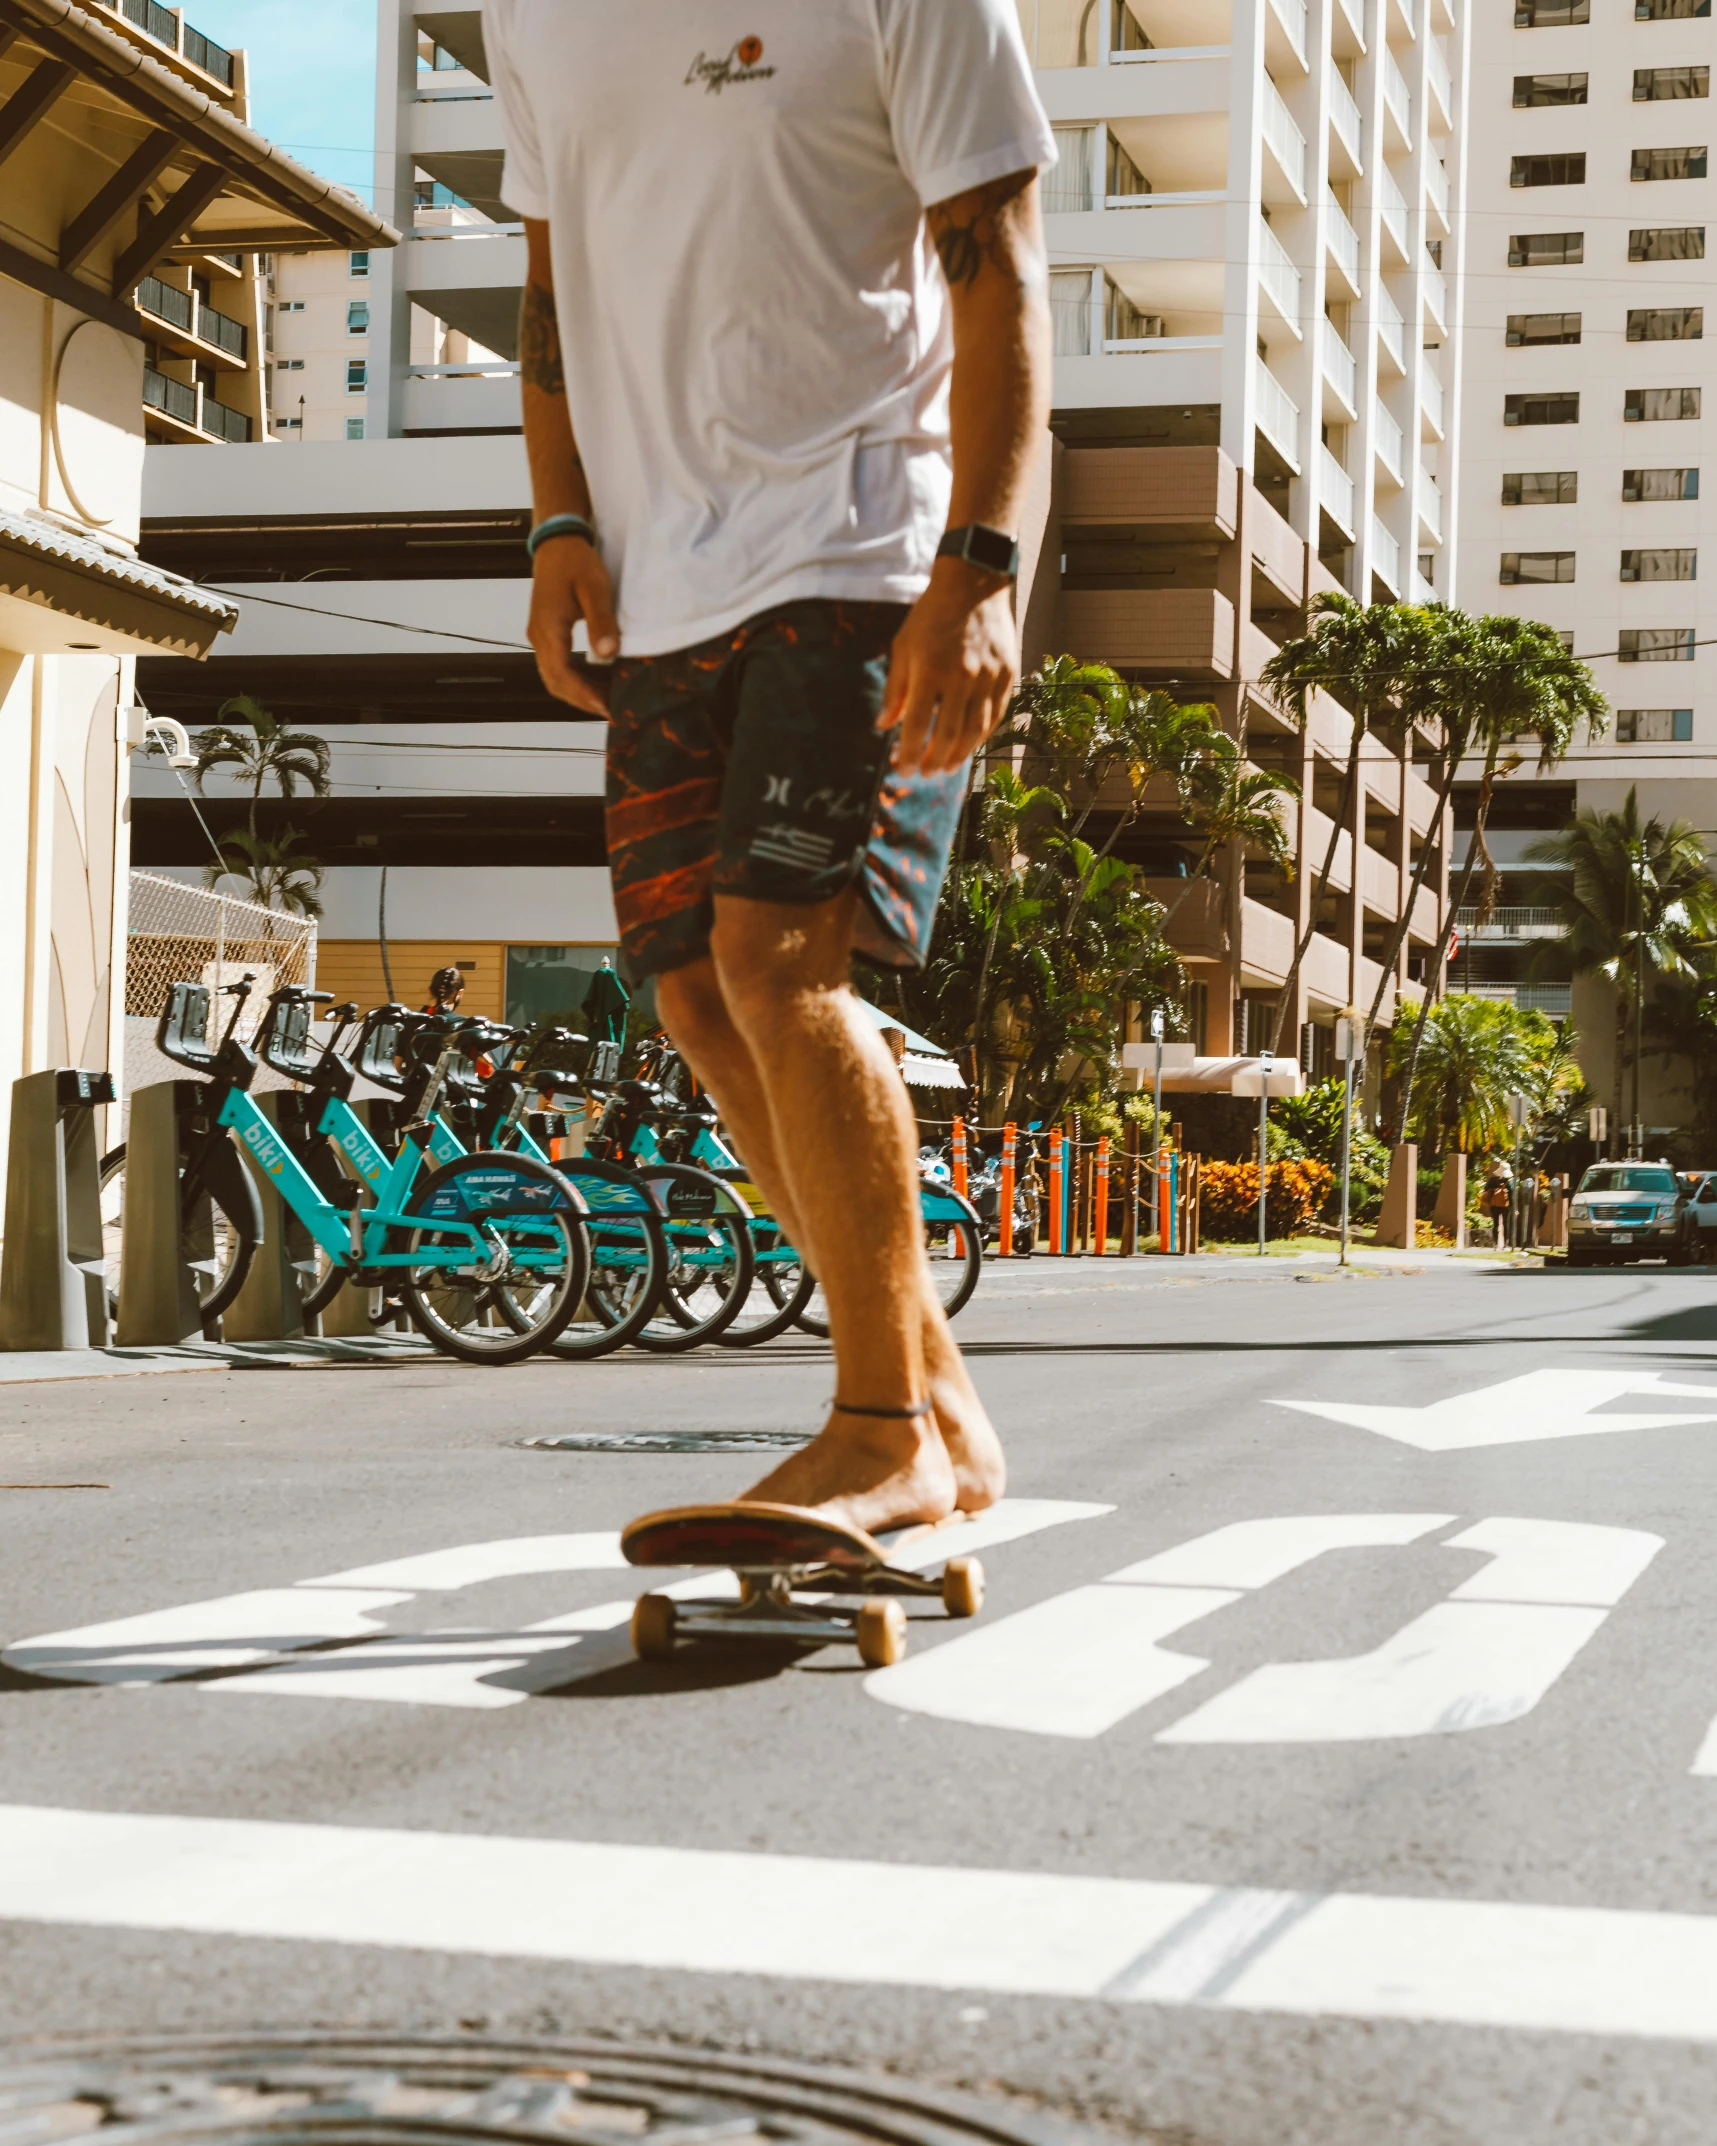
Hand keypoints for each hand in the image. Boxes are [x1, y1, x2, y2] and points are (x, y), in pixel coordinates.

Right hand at [527, 537, 618, 714]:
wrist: (557, 541)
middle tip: (610, 710)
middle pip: (555, 682)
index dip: (583, 696)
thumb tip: (607, 654)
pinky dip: (575, 678)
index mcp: (548, 629)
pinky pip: (557, 664)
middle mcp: (539, 637)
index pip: (562, 675)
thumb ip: (601, 621)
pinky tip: (596, 680)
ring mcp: (539, 635)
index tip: (606, 708)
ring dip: (578, 691)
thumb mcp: (594, 588)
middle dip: (581, 700)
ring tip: (606, 699)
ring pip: (554, 676)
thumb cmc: (576, 561)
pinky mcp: (546, 632)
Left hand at [881, 558, 1018, 775]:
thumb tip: (884, 725)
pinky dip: (982, 735)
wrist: (973, 584)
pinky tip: (970, 744)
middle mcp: (961, 676)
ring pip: (976, 729)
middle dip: (934, 760)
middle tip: (925, 774)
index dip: (910, 752)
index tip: (903, 769)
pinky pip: (996, 714)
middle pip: (948, 733)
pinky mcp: (1007, 673)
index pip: (918, 724)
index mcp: (929, 669)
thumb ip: (894, 689)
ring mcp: (988, 676)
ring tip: (946, 767)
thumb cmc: (931, 616)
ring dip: (960, 754)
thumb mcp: (903, 647)